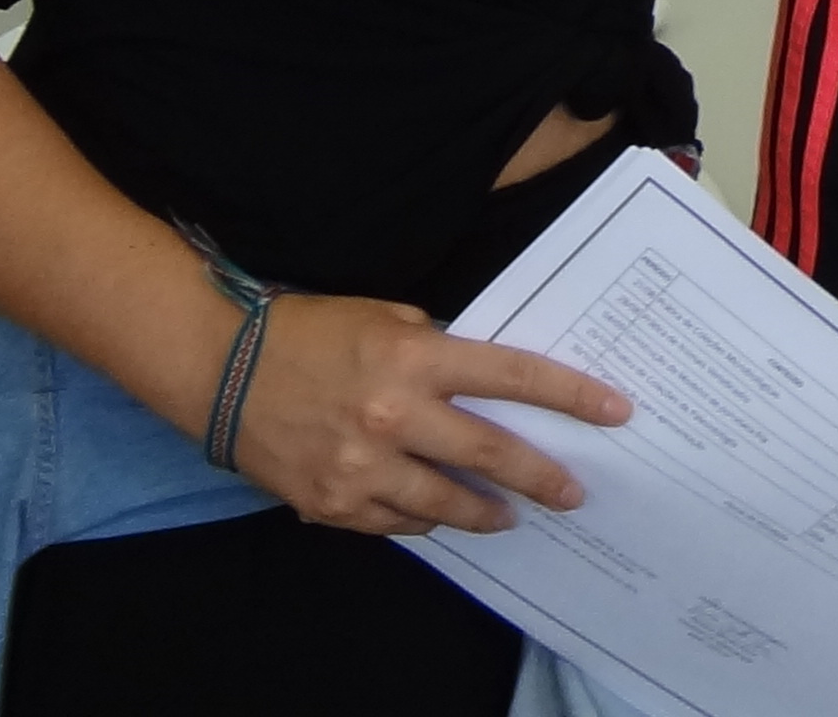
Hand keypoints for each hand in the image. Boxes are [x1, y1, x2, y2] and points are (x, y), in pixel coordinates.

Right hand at [224, 291, 632, 534]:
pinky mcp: (331, 504)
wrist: (222, 370)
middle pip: (490, 453)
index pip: (511, 376)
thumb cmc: (310, 331)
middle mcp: (393, 416)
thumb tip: (483, 379)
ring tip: (510, 515)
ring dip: (485, 511)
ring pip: (446, 503)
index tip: (615, 411)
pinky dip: (423, 518)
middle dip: (541, 476)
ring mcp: (361, 467)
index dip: (569, 396)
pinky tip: (439, 515)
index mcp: (414, 358)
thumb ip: (436, 347)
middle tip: (574, 493)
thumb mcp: (385, 316)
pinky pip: (396, 522)